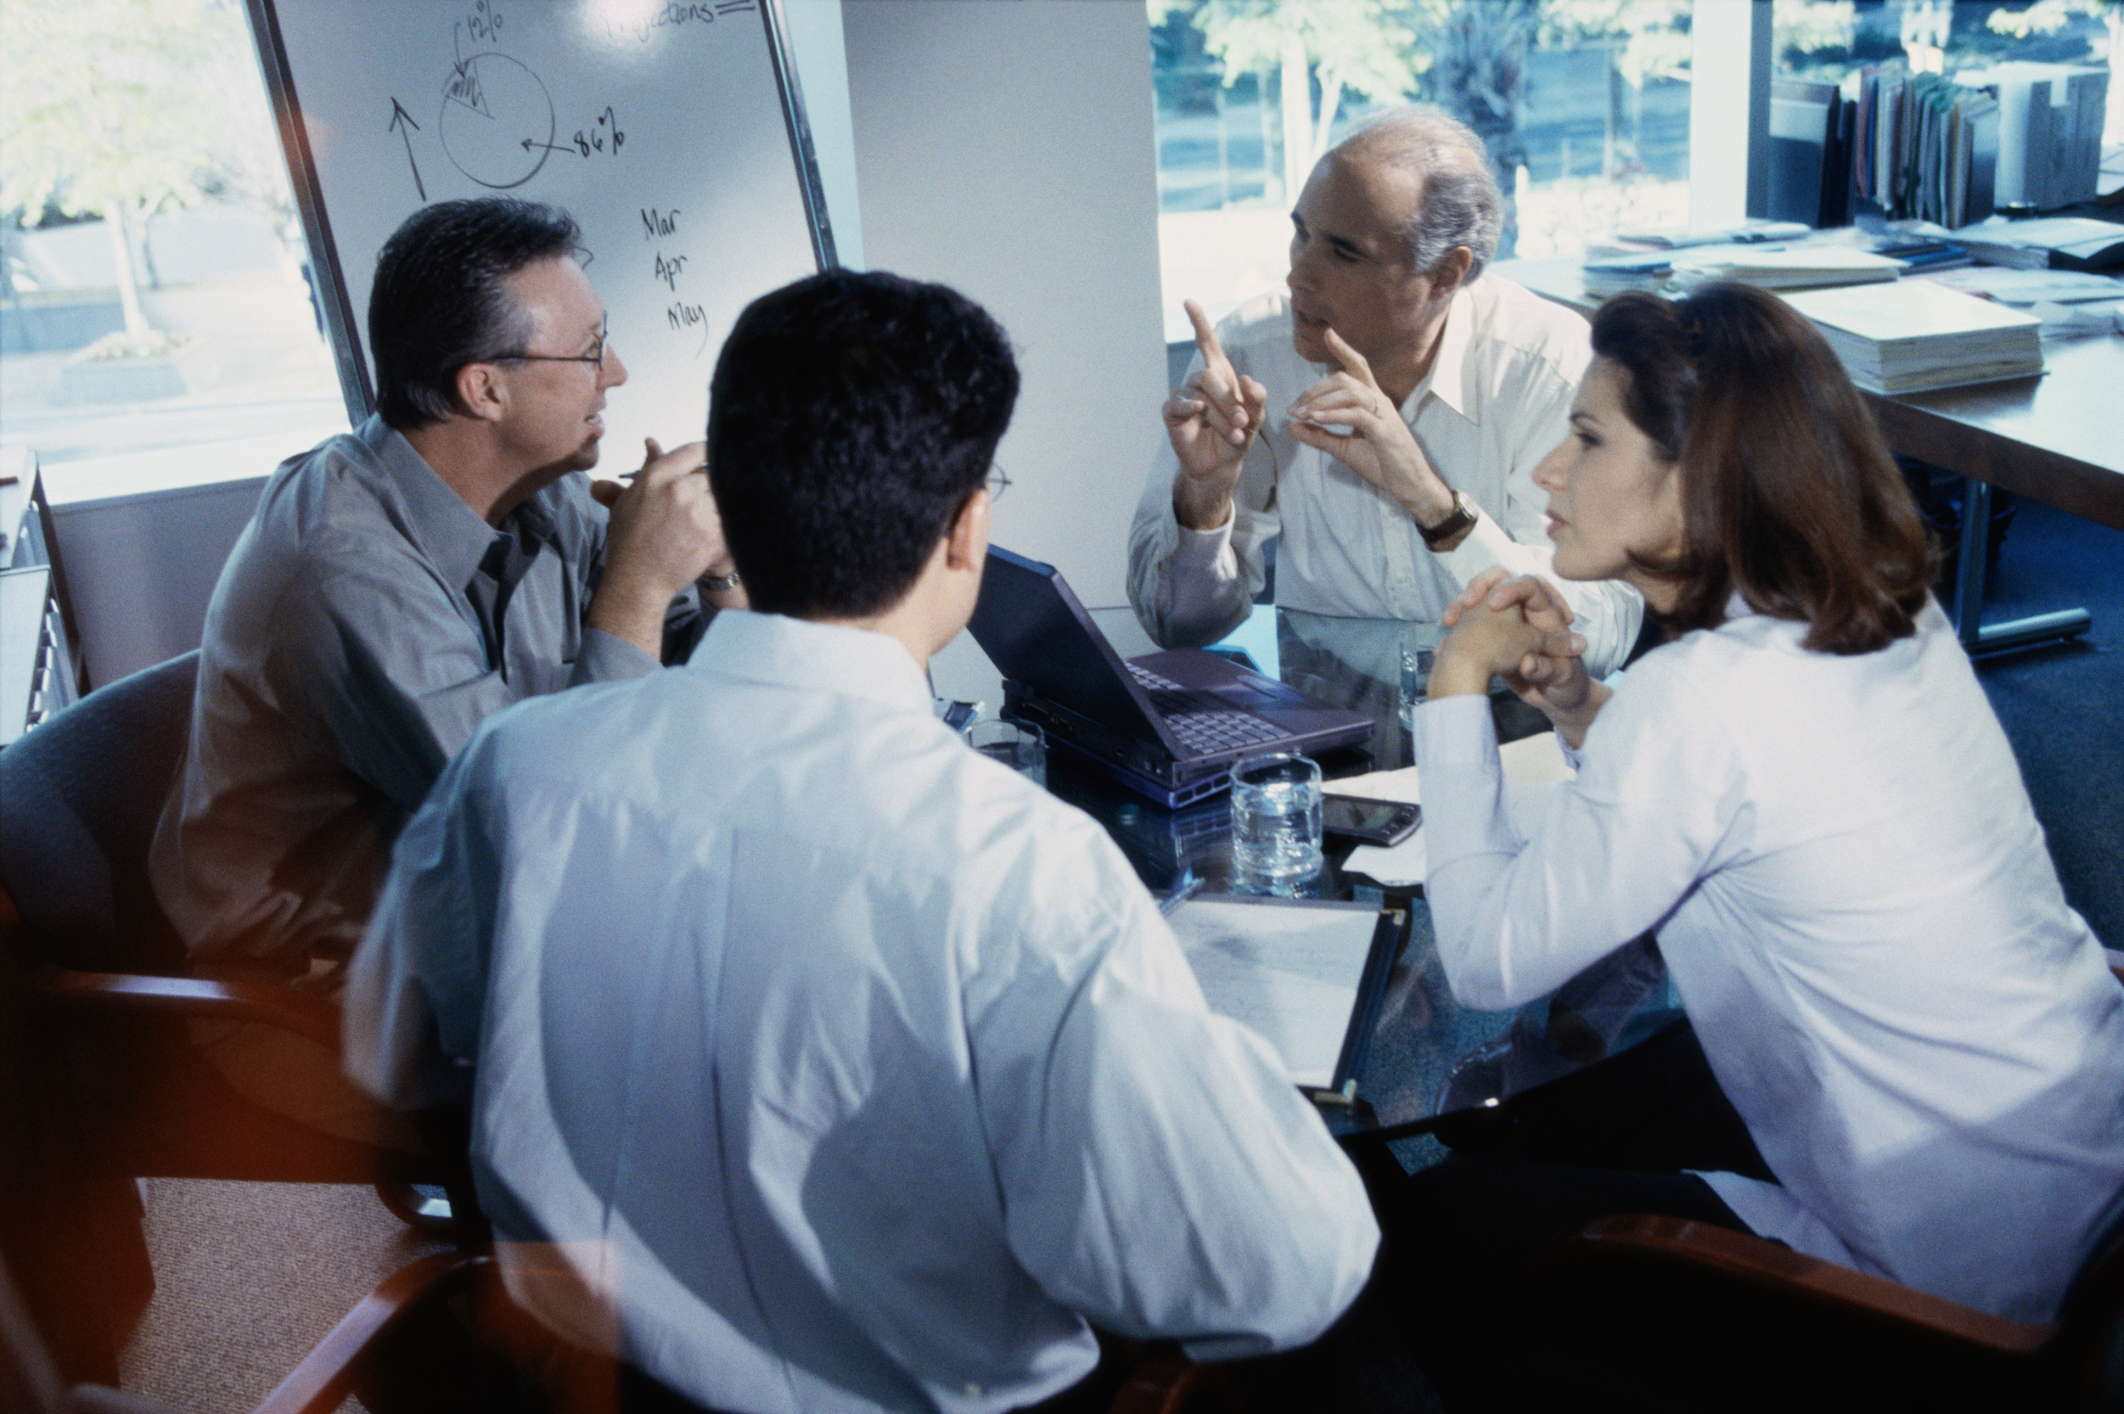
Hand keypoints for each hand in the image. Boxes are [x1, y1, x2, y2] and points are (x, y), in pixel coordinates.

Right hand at [588, 438, 740, 655]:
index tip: (715, 458)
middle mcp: (678, 489)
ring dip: (722, 502)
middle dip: (715, 482)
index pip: (694, 451)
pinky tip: (723, 528)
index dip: (708, 453)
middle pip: (713, 473)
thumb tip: (652, 442)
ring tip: (713, 514)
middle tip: (712, 494)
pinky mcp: (713, 533)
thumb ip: (647, 468)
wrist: (638, 580)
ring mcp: (697, 511)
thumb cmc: (630, 540)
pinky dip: (730, 522)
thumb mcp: (631, 499)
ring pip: (724, 494)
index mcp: (656, 477)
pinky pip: (731, 518)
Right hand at [1164, 299, 1267, 530]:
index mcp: (1220, 376)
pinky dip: (1189, 406)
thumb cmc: (1238, 438)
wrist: (1220, 467)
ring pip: (1200, 392)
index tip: (1188, 301)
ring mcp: (1184, 396)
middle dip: (1230, 400)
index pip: (1207, 343)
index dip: (1198, 322)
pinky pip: (1178, 403)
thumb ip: (1257, 399)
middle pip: (1210, 375)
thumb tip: (1248, 380)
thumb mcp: (1256, 419)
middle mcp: (1200, 382)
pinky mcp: (1172, 413)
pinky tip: (1198, 410)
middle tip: (1244, 424)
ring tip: (1235, 435)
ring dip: (1220, 414)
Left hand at [1285, 327, 1457, 528]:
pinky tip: (1316, 419)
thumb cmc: (1381, 464)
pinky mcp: (1384, 430)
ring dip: (1321, 402)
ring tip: (1301, 414)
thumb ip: (1319, 436)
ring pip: (1349, 392)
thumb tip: (1292, 426)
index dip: (1344, 349)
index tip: (1328, 333)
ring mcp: (1383, 414)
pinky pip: (1356, 414)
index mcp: (1372, 401)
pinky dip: (1333, 414)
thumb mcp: (1344, 449)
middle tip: (1294, 408)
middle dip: (1315, 389)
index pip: (1358, 367)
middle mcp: (1379, 401)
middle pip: (1344, 379)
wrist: (1409, 485)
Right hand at [1438, 572, 1606, 743]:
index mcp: (1547, 615)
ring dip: (1461, 606)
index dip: (1511, 589)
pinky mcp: (1492, 638)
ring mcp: (1507, 624)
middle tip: (1468, 601)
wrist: (1558, 701)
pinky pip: (1469, 626)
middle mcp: (1526, 614)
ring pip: (1480, 600)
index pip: (1529, 585)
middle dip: (1480, 585)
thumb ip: (1546, 668)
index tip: (1493, 603)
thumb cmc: (1567, 683)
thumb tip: (1529, 664)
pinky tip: (1442, 648)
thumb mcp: (1563, 676)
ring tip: (1448, 621)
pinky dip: (1455, 633)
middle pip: (1500, 581)